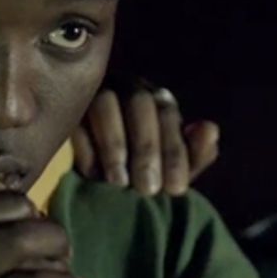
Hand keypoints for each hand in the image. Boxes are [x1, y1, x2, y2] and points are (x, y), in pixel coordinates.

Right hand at [74, 86, 218, 195]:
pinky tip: (91, 174)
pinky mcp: (66, 108)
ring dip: (114, 144)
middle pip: (139, 104)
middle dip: (146, 149)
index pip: (168, 115)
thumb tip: (209, 129)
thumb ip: (195, 154)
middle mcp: (127, 88)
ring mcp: (93, 92)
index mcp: (156, 99)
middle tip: (148, 190)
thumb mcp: (170, 168)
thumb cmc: (141, 169)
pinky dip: (84, 145)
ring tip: (118, 183)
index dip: (175, 152)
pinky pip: (74, 118)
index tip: (175, 190)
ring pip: (105, 103)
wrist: (97, 174)